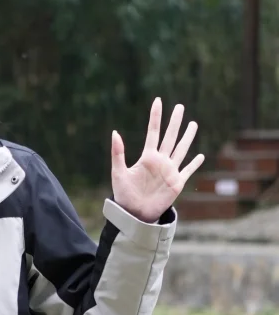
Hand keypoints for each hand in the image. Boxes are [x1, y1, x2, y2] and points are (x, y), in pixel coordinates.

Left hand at [111, 99, 204, 222]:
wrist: (134, 214)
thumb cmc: (123, 194)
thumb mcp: (118, 173)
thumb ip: (118, 153)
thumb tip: (114, 132)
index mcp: (147, 157)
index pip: (153, 132)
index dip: (156, 117)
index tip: (158, 101)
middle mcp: (160, 161)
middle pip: (170, 137)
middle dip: (175, 122)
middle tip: (180, 106)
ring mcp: (170, 171)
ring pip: (181, 150)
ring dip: (187, 137)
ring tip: (193, 124)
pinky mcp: (177, 183)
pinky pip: (188, 171)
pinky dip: (194, 164)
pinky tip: (200, 156)